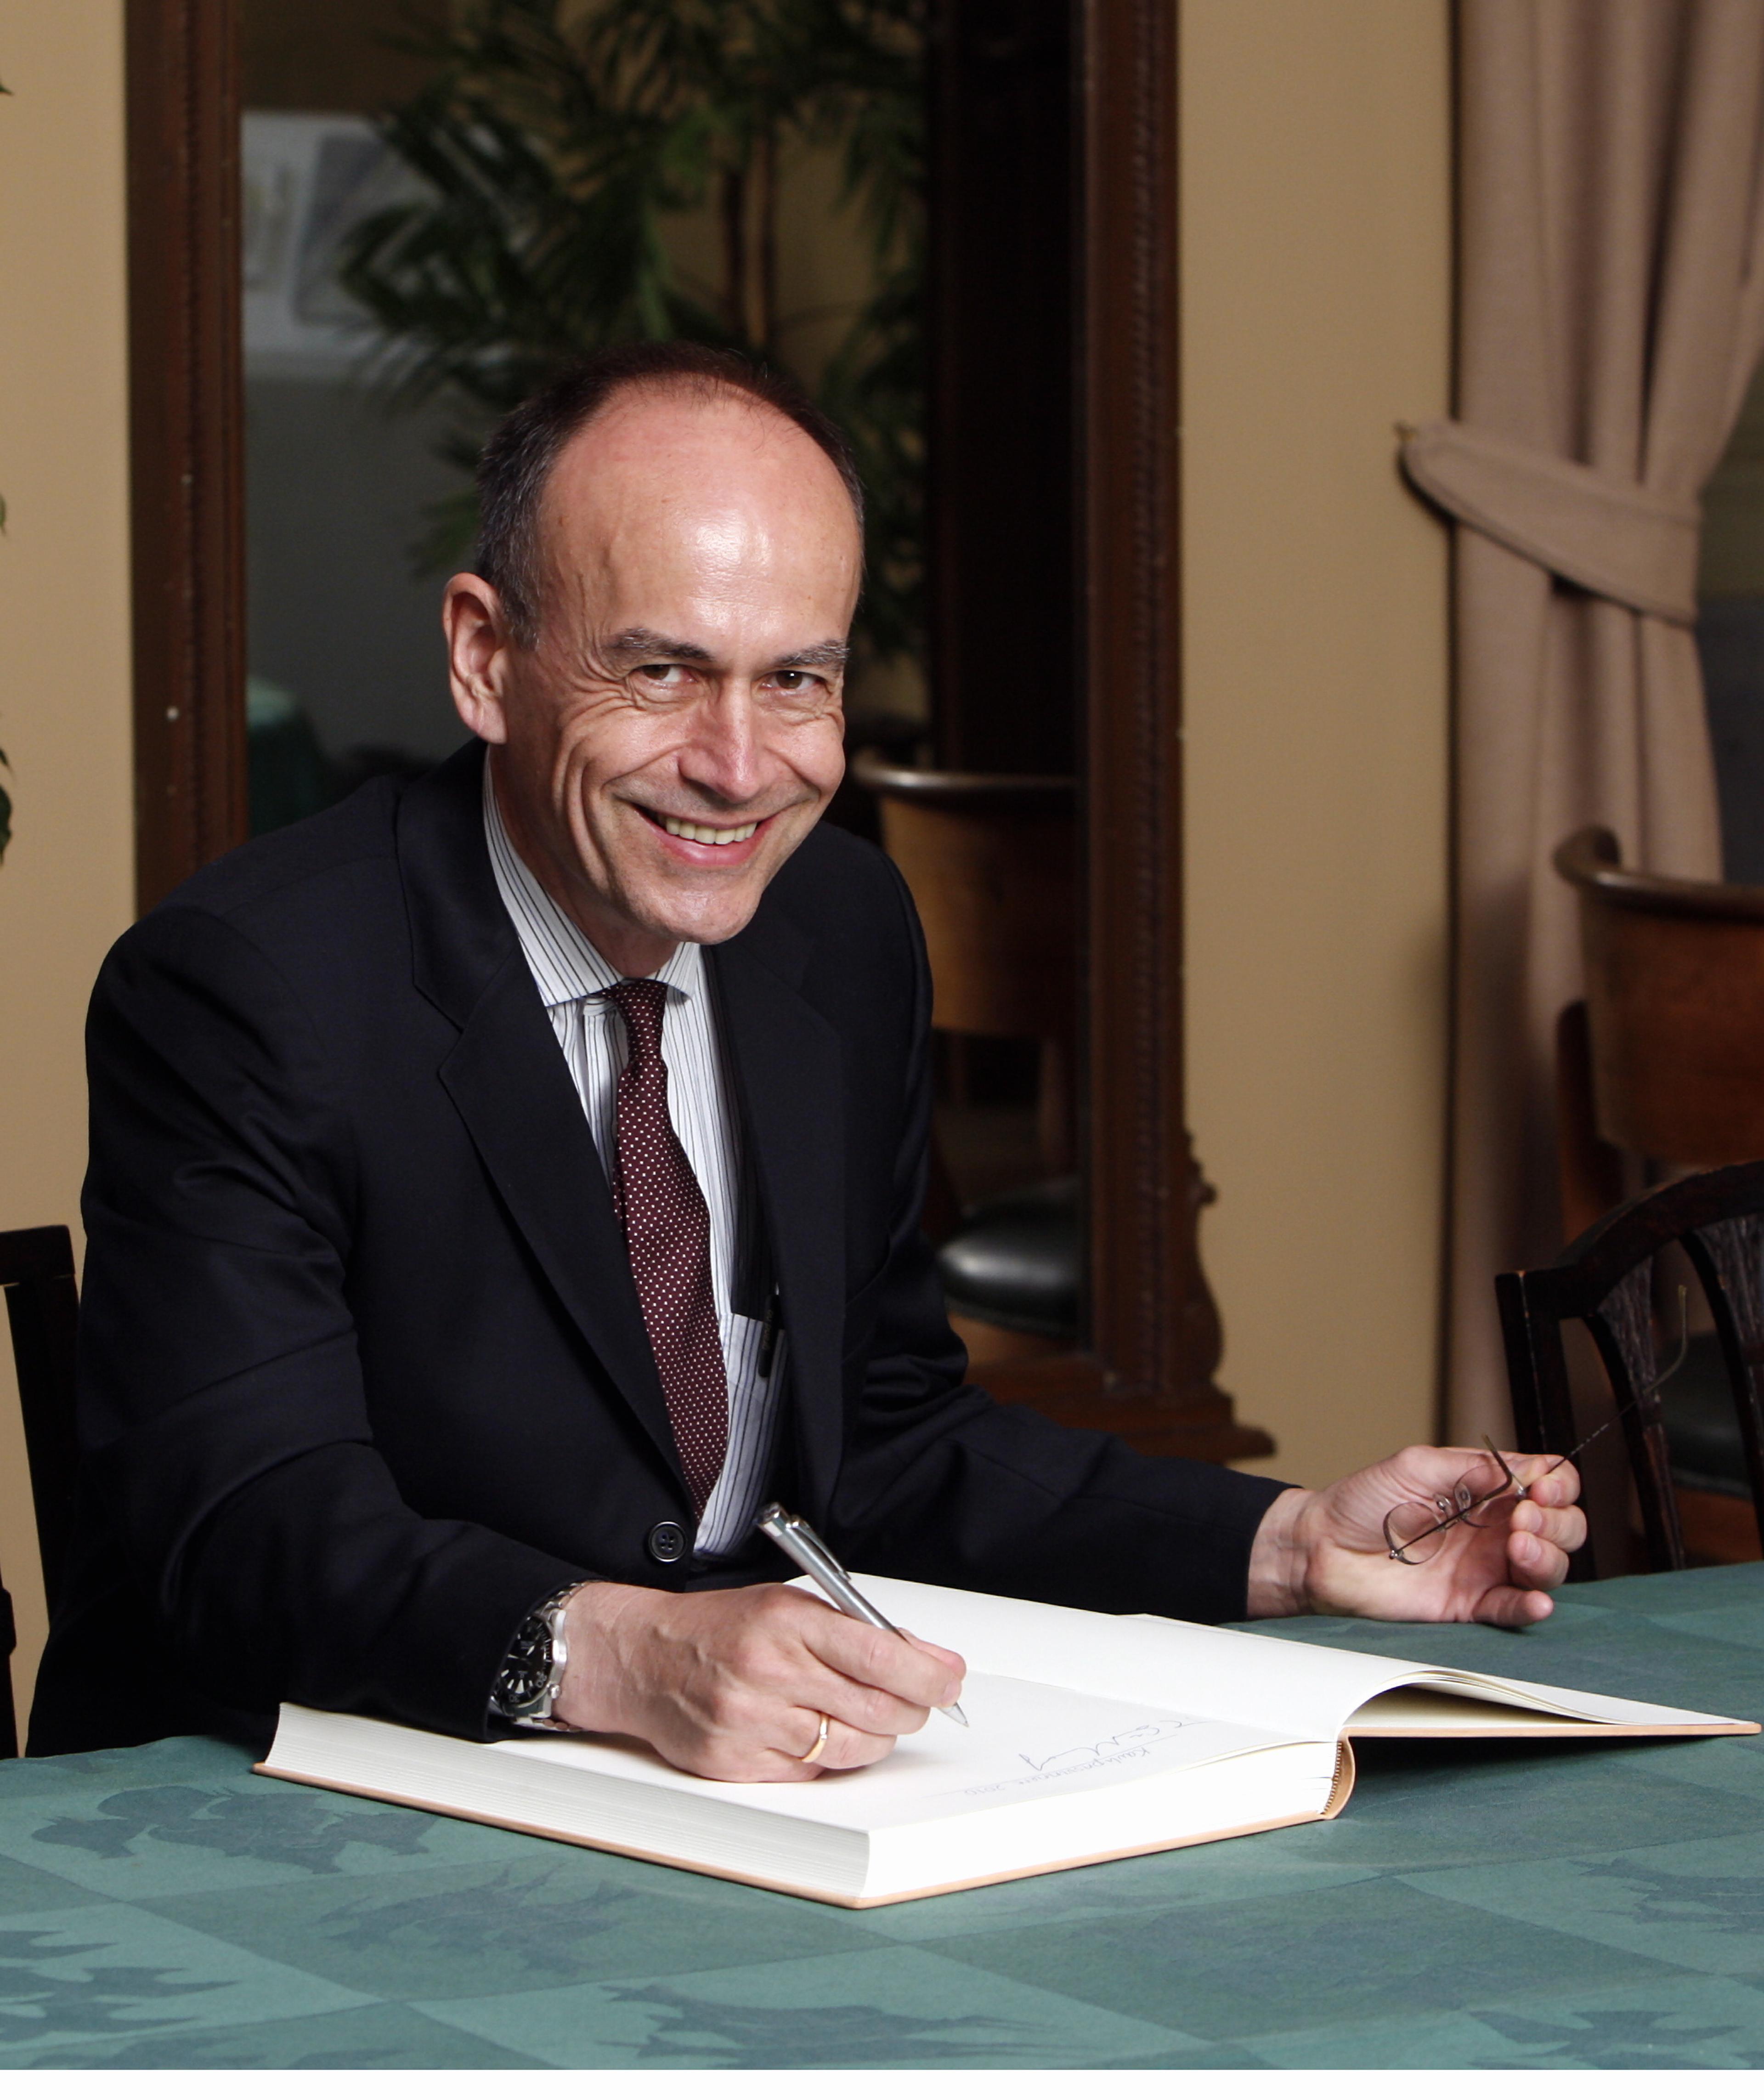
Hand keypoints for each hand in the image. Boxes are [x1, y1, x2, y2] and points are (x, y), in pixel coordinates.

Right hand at [550, 1581, 966, 1781]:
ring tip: (867, 1718)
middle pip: (877, 1709)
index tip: (951, 1680)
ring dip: (877, 1738)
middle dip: (913, 1710)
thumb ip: (856, 1631)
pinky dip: (830, 1758)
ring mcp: (751, 1723)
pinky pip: (812, 1773)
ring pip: (852, 1748)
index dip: (929, 1675)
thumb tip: (926, 1661)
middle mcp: (769, 1672)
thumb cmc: (723, 1628)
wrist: (643, 1657)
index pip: (882, 1655)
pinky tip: (818, 1733)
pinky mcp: (737, 1764)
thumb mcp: (789, 1606)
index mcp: (787, 1622)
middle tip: (920, 1702)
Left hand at [1247, 1445, 1586, 1626]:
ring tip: (1518, 1546)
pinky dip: (1531, 1607)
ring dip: (1547, 1557)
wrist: (1323, 1546)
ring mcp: (1486, 1568)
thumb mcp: (1415, 1466)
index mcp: (1486, 1490)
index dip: (1557, 1484)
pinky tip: (1535, 1600)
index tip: (1543, 1485)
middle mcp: (1495, 1529)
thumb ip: (1468, 1468)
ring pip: (1547, 1569)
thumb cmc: (1362, 1502)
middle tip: (1526, 1516)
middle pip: (1561, 1528)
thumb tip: (1520, 1470)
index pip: (1547, 1484)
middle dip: (1557, 1522)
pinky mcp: (1470, 1604)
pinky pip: (1513, 1608)